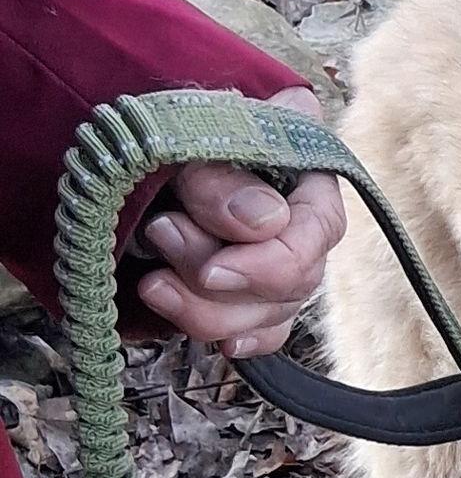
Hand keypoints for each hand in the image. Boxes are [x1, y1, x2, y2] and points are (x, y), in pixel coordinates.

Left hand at [135, 87, 345, 357]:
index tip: (210, 271)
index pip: (319, 226)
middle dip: (220, 281)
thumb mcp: (183, 139)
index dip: (271, 261)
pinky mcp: (260, 295)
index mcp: (305, 165)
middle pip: (294, 279)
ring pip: (270, 313)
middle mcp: (306, 219)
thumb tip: (264, 222)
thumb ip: (222, 178)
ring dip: (206, 309)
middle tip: (159, 236)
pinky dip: (238, 338)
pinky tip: (218, 342)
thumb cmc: (160, 135)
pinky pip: (266, 334)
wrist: (124, 153)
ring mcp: (286, 261)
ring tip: (152, 280)